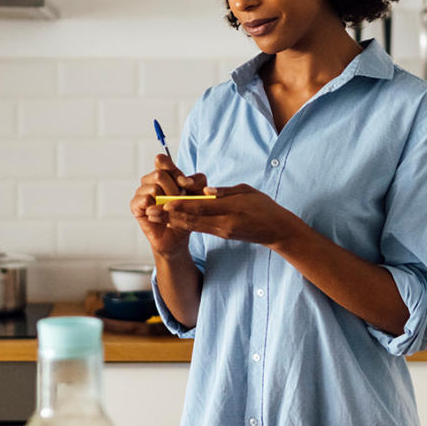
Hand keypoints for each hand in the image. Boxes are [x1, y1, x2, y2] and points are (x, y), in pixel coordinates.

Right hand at [130, 154, 208, 256]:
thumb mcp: (199, 195)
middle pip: (159, 174)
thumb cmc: (186, 213)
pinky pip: (145, 200)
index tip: (183, 182)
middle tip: (178, 202)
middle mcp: (150, 180)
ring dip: (166, 201)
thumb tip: (184, 181)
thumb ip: (197, 182)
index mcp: (164, 174)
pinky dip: (156, 208)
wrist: (178, 236)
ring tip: (169, 210)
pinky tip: (159, 214)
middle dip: (173, 190)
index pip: (161, 160)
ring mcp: (141, 192)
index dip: (171, 167)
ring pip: (153, 188)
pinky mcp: (135, 206)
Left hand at [158, 184, 298, 246]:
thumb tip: (207, 191)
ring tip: (154, 216)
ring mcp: (222, 231)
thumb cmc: (264, 207)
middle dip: (169, 215)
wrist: (276, 230)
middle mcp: (223, 224)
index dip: (182, 205)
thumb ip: (226, 192)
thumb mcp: (247, 192)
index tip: (165, 202)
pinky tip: (171, 220)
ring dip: (172, 221)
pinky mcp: (221, 234)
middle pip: (192, 219)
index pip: (202, 207)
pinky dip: (184, 224)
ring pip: (193, 225)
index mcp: (231, 211)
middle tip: (149, 211)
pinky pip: (199, 228)